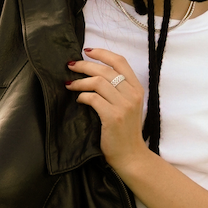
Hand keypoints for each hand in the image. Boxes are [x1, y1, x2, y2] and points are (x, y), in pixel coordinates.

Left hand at [66, 47, 147, 176]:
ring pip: (98, 82)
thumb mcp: (127, 106)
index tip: (87, 51)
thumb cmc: (124, 132)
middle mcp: (132, 94)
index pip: (120, 61)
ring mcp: (124, 105)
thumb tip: (93, 73)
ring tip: (69, 85)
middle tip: (70, 66)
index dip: (102, 53)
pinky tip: (78, 100)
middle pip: (105, 70)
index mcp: (137, 88)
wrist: (131, 156)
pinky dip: (82, 96)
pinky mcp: (113, 116)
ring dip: (80, 81)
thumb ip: (118, 90)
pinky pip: (93, 98)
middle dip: (84, 65)